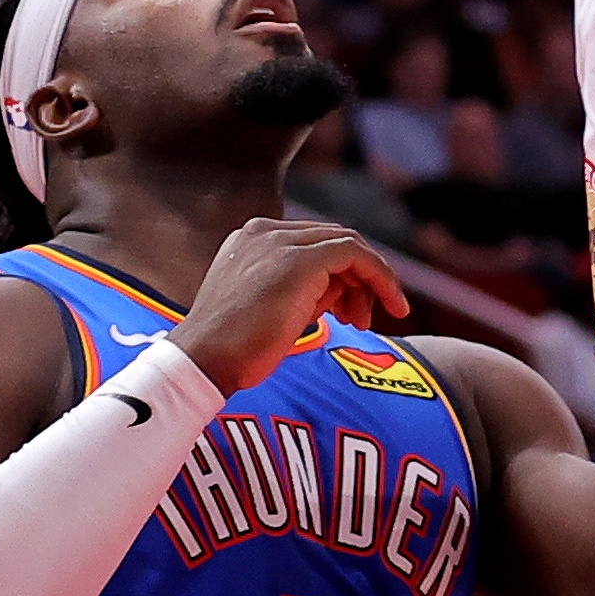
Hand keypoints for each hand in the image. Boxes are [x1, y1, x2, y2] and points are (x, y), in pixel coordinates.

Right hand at [176, 216, 405, 391]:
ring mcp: (279, 242)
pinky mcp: (298, 260)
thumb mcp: (269, 307)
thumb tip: (345, 288)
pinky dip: (379, 276)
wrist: (203, 363)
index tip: (348, 310)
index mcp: (251, 239)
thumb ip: (303, 288)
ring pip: (347, 245)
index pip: (312, 244)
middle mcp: (264, 232)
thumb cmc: (233, 349)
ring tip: (362, 322)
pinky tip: (391, 304)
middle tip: (361, 319)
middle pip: (332, 242)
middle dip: (356, 279)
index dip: (339, 276)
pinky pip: (354, 254)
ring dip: (368, 281)